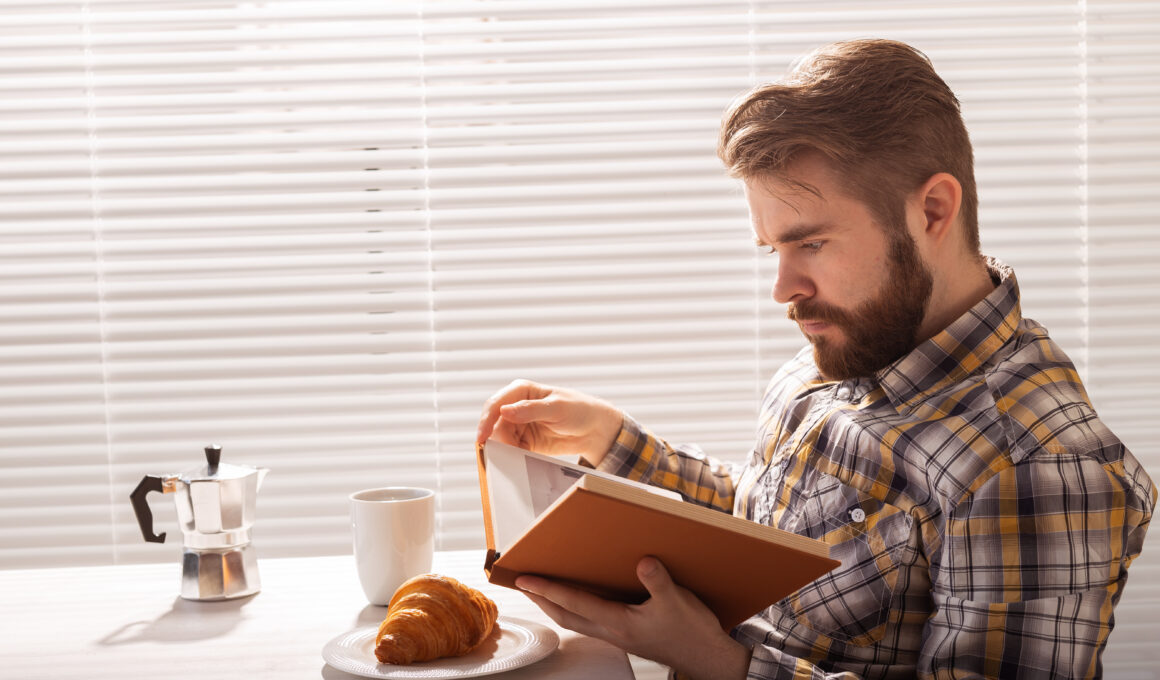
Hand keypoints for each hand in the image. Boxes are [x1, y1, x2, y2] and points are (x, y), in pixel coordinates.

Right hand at [475, 379, 623, 466]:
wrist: (595, 430)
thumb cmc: (579, 410)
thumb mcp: (557, 408)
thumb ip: (531, 409)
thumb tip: (504, 411)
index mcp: (521, 390)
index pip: (496, 404)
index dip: (486, 421)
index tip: (482, 438)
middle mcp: (516, 406)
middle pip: (494, 424)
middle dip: (496, 440)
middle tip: (502, 454)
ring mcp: (519, 425)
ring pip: (500, 439)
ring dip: (504, 450)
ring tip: (516, 457)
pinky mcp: (524, 441)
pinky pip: (511, 450)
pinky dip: (512, 457)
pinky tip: (520, 460)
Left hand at [515, 557, 750, 679]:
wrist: (707, 658)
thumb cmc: (692, 633)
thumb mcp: (678, 601)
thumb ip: (658, 581)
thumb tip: (643, 562)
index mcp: (621, 623)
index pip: (575, 603)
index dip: (548, 589)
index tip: (526, 579)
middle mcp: (614, 632)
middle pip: (566, 617)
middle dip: (542, 600)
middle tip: (524, 583)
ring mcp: (619, 636)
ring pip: (576, 622)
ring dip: (556, 607)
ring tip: (543, 591)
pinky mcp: (627, 636)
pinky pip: (591, 623)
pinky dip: (576, 611)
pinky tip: (581, 601)